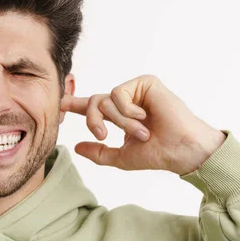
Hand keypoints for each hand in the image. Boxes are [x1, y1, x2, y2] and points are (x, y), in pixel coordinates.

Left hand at [61, 75, 225, 175]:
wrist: (180, 150)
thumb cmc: (157, 153)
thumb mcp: (121, 157)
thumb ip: (99, 152)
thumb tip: (76, 147)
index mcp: (120, 116)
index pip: (94, 108)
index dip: (75, 105)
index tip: (59, 103)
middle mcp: (126, 102)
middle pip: (94, 102)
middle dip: (94, 120)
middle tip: (103, 135)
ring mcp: (136, 91)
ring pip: (106, 100)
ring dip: (120, 121)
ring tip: (141, 132)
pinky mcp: (145, 82)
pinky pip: (119, 93)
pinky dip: (127, 110)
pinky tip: (145, 117)